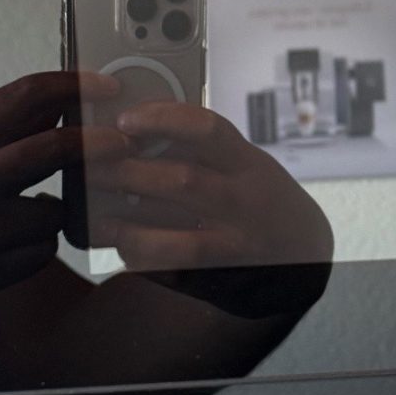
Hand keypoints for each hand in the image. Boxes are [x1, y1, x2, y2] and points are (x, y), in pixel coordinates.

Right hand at [0, 71, 124, 320]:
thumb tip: (40, 109)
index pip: (29, 95)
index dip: (75, 86)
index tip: (103, 87)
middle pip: (60, 148)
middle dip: (100, 143)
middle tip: (120, 144)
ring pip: (55, 210)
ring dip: (51, 212)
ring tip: (26, 214)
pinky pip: (40, 252)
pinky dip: (33, 248)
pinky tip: (8, 246)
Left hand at [87, 101, 335, 279]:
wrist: (304, 253)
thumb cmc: (259, 199)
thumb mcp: (244, 165)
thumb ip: (201, 152)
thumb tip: (129, 136)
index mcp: (248, 163)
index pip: (208, 130)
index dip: (162, 120)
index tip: (125, 119)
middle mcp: (245, 201)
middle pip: (182, 181)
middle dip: (128, 174)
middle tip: (91, 168)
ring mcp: (236, 242)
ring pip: (177, 238)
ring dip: (128, 227)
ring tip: (98, 217)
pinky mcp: (224, 275)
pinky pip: (176, 272)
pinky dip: (144, 259)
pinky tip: (123, 247)